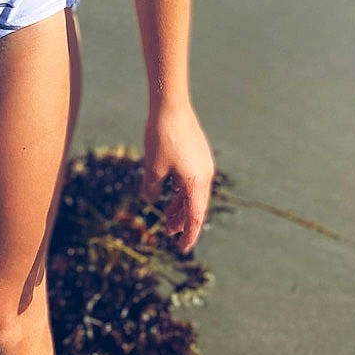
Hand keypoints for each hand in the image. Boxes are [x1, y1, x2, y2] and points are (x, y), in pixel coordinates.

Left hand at [140, 102, 214, 253]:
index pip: (195, 218)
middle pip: (196, 207)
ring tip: (165, 216)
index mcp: (196, 183)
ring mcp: (203, 164)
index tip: (182, 249)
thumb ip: (152, 188)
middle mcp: (205, 175)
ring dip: (180, 206)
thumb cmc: (161, 136)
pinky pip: (192, 180)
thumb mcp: (152, 166)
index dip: (189, 235)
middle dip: (182, 222)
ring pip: (193, 193)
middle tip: (167, 232)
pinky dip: (181, 190)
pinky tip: (169, 192)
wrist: (171, 105)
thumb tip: (149, 200)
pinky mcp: (198, 154)